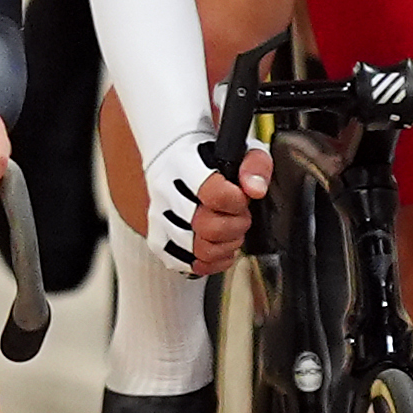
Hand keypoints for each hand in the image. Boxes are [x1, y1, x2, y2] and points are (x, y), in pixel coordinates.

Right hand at [142, 128, 252, 272]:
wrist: (171, 156)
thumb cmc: (208, 154)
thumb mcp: (241, 148)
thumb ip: (255, 165)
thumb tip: (255, 190)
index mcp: (184, 164)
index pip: (213, 194)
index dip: (237, 202)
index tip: (241, 197)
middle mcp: (165, 192)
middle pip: (208, 228)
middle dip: (236, 226)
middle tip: (239, 215)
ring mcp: (158, 218)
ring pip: (199, 251)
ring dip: (225, 246)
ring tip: (230, 231)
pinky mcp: (157, 239)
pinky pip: (185, 265)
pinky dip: (209, 263)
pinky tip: (217, 248)